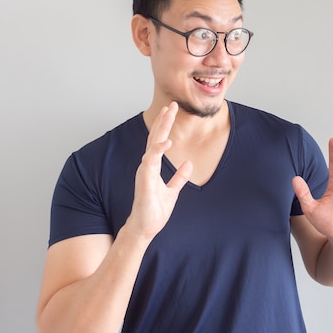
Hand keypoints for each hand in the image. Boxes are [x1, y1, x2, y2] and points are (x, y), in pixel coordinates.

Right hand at [127, 102, 192, 241]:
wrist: (145, 228)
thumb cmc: (155, 210)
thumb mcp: (172, 191)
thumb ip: (179, 177)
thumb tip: (188, 164)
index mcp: (153, 166)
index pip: (158, 141)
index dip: (164, 126)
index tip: (171, 111)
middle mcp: (147, 165)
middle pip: (155, 138)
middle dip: (163, 120)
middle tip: (171, 104)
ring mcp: (145, 171)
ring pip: (152, 144)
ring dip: (160, 129)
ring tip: (168, 114)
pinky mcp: (144, 180)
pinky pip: (150, 161)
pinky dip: (158, 150)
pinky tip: (167, 141)